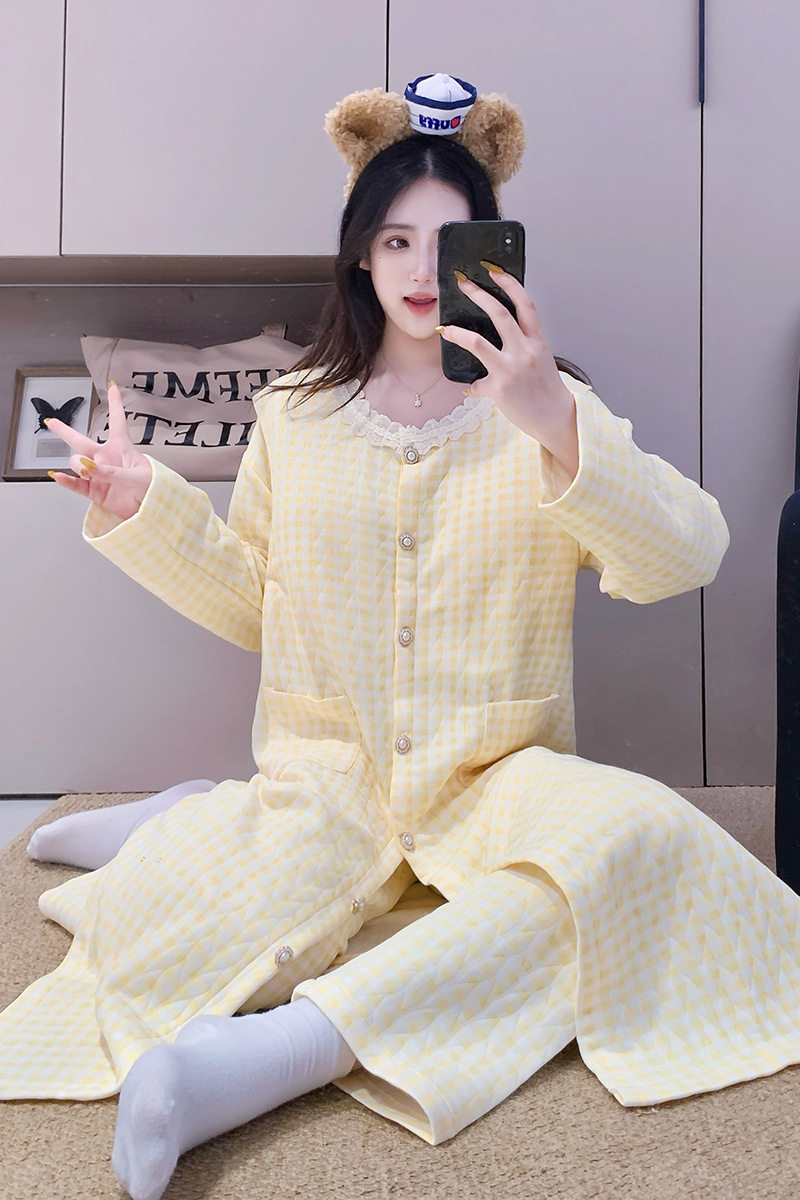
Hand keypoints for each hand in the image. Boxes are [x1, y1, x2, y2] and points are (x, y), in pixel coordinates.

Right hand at [47, 382, 152, 519]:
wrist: (153, 510)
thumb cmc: (154, 488)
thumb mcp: (136, 475)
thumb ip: (111, 471)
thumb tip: (89, 468)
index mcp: (122, 448)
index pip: (117, 420)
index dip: (115, 403)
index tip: (112, 387)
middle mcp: (106, 458)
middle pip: (81, 441)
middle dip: (65, 431)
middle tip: (52, 422)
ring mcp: (98, 474)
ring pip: (77, 463)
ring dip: (79, 465)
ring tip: (89, 471)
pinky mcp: (95, 491)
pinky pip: (75, 484)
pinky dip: (66, 481)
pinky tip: (58, 477)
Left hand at [439, 267, 578, 477]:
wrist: (556, 417)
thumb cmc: (546, 388)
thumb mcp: (541, 358)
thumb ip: (524, 342)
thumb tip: (501, 331)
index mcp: (537, 340)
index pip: (524, 303)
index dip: (509, 284)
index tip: (494, 270)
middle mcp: (525, 350)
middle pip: (498, 313)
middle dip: (477, 294)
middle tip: (463, 284)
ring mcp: (511, 369)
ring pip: (477, 342)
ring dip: (457, 334)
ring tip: (445, 329)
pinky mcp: (499, 388)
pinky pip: (476, 384)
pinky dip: (472, 387)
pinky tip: (470, 389)